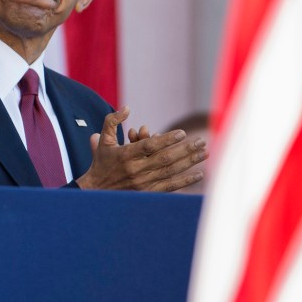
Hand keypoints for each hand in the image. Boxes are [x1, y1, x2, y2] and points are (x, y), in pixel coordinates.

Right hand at [75, 106, 206, 191]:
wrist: (97, 191)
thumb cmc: (102, 162)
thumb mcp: (103, 139)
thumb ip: (113, 121)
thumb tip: (127, 108)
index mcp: (125, 155)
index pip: (149, 146)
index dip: (166, 139)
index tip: (182, 133)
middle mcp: (136, 170)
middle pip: (165, 158)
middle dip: (185, 149)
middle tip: (201, 141)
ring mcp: (143, 183)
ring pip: (170, 171)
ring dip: (189, 162)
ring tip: (204, 153)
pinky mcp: (148, 193)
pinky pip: (170, 187)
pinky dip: (185, 181)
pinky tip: (199, 174)